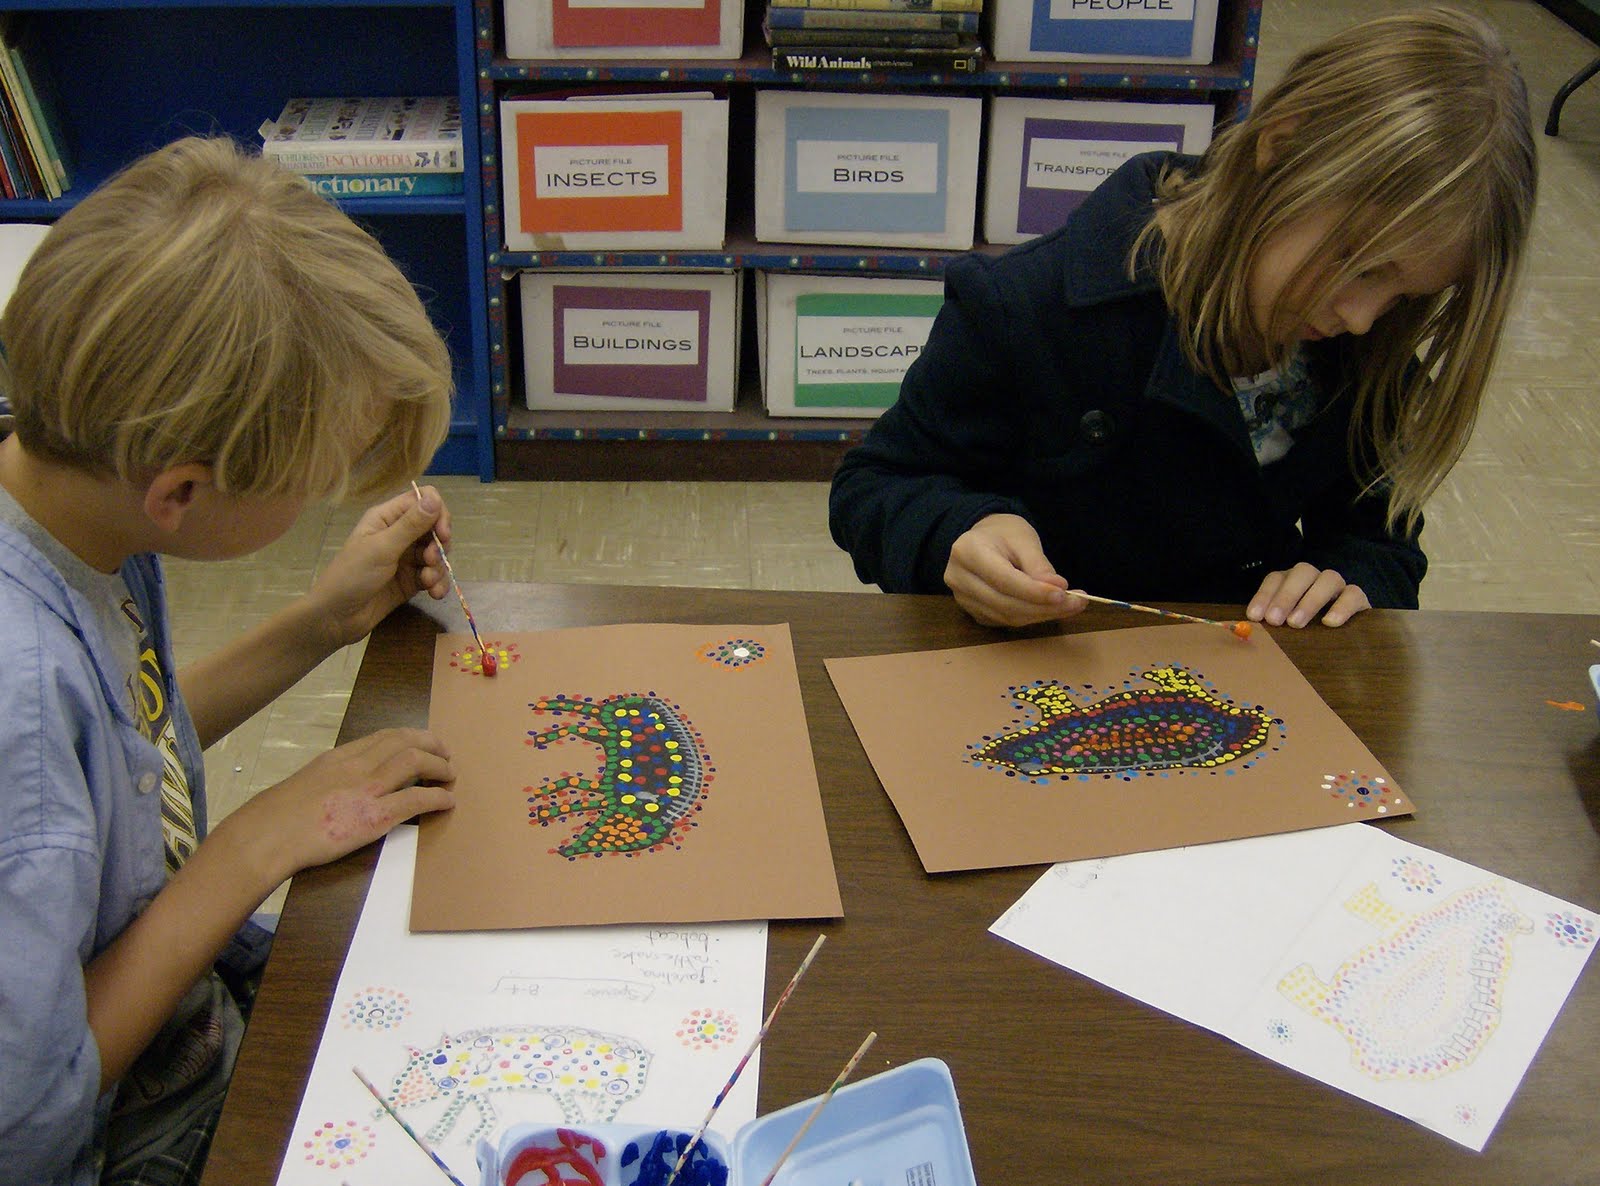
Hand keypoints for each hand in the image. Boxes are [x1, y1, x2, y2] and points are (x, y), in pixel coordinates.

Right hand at [221, 728, 454, 885]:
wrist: (268, 836)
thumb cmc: (278, 817)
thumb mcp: (306, 783)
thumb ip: (331, 778)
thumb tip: (345, 784)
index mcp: (339, 757)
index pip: (382, 737)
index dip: (409, 737)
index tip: (423, 741)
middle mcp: (356, 765)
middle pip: (404, 742)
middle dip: (431, 744)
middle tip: (446, 753)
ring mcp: (367, 789)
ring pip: (415, 762)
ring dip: (440, 765)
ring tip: (451, 774)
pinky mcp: (375, 816)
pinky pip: (416, 799)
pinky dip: (438, 797)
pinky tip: (448, 802)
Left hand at [307, 486, 453, 647]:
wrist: (337, 618)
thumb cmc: (352, 576)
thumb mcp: (382, 548)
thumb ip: (411, 525)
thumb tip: (435, 498)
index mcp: (387, 518)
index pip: (422, 501)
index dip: (438, 514)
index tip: (442, 534)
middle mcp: (399, 533)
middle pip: (434, 528)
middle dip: (439, 545)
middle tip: (430, 561)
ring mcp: (406, 558)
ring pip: (437, 553)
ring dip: (439, 568)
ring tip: (428, 583)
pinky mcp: (411, 580)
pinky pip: (434, 575)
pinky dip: (438, 583)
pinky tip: (434, 594)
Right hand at [944, 514, 1079, 627]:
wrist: (982, 539)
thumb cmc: (1003, 533)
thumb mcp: (1023, 538)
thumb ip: (1038, 564)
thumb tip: (1058, 590)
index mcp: (968, 552)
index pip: (1004, 580)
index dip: (1034, 592)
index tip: (1064, 594)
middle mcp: (959, 579)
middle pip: (1005, 603)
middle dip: (1044, 607)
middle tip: (1077, 602)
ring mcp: (963, 599)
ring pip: (1006, 617)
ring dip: (1041, 615)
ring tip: (1070, 605)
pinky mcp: (973, 612)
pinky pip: (1004, 621)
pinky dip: (1031, 618)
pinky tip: (1050, 608)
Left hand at [1247, 562, 1369, 627]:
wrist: (1347, 639)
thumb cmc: (1306, 633)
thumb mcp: (1287, 627)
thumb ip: (1272, 625)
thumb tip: (1249, 631)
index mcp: (1292, 582)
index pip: (1276, 578)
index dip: (1264, 595)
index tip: (1255, 616)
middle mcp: (1314, 579)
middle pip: (1302, 572)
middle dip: (1286, 595)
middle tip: (1274, 620)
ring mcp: (1337, 586)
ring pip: (1328, 579)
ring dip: (1310, 600)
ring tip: (1296, 623)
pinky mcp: (1359, 599)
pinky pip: (1354, 594)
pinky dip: (1342, 606)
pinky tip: (1329, 622)